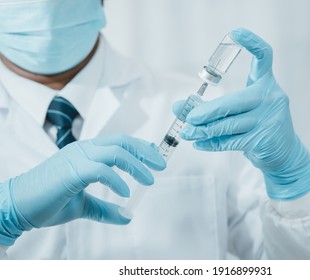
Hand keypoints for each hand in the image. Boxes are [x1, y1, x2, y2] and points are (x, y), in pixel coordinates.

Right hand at [0, 134, 165, 245]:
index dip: (139, 148)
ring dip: (136, 165)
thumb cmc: (49, 202)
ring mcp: (77, 158)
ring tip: (149, 179)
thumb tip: (127, 216)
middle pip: (121, 142)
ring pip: (115, 152)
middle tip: (161, 164)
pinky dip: (117, 179)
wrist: (18, 206)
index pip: (119, 143)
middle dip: (144, 152)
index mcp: (86, 153)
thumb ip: (105, 208)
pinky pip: (100, 170)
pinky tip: (125, 192)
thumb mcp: (84, 206)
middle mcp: (83, 150)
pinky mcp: (71, 171)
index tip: (155, 156)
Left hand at [175, 28, 309, 200]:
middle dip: (207, 111)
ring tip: (187, 133)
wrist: (285, 152)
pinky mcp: (264, 139)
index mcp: (266, 84)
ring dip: (204, 130)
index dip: (252, 43)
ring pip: (229, 124)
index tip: (235, 33)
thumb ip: (211, 107)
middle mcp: (271, 98)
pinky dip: (213, 143)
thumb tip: (178, 107)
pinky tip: (199, 143)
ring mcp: (270, 119)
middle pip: (234, 101)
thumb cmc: (258, 125)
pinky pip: (231, 141)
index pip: (264, 57)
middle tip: (188, 117)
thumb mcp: (241, 109)